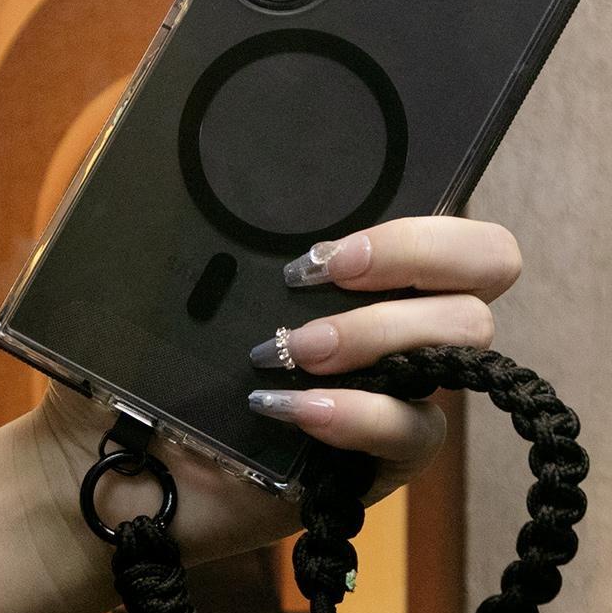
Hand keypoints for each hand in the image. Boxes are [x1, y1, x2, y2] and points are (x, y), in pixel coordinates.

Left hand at [37, 215, 520, 567]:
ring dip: (375, 334)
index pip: (454, 223)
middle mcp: (404, 317)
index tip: (328, 250)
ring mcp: (404, 388)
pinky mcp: (385, 460)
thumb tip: (219, 152)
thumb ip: (213, 216)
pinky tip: (291, 408)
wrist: (122, 459)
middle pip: (489, 265)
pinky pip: (414, 430)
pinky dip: (355, 412)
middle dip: (413, 256)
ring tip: (292, 350)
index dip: (420, 225)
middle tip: (321, 275)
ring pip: (462, 339)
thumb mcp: (182, 272)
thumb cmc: (154, 356)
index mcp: (368, 265)